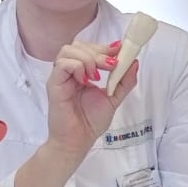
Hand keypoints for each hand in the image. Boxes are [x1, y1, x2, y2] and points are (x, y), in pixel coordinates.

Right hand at [45, 39, 138, 154]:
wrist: (78, 141)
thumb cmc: (90, 122)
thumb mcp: (113, 98)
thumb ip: (124, 81)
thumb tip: (134, 62)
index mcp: (81, 72)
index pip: (89, 48)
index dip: (105, 47)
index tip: (119, 51)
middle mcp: (69, 72)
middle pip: (79, 45)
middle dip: (99, 52)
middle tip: (111, 66)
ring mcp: (60, 77)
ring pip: (69, 50)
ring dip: (88, 59)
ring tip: (97, 76)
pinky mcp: (54, 84)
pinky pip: (62, 64)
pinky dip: (77, 67)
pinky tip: (86, 81)